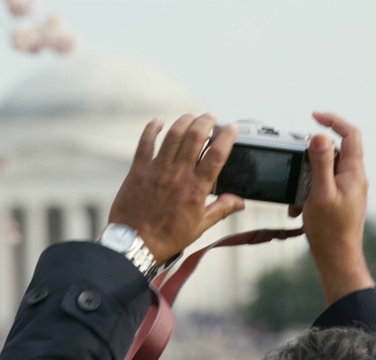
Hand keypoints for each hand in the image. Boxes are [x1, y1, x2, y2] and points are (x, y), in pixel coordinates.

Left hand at [109, 113, 244, 264]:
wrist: (135, 244)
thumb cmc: (168, 237)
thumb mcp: (200, 226)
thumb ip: (221, 209)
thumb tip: (240, 202)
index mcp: (196, 188)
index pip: (216, 154)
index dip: (226, 137)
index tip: (231, 128)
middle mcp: (178, 175)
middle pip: (195, 137)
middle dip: (206, 122)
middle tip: (211, 117)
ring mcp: (157, 170)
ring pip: (173, 135)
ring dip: (184, 121)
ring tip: (192, 117)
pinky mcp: (138, 170)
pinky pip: (145, 143)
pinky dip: (152, 128)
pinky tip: (159, 121)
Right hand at [290, 112, 374, 304]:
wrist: (337, 257)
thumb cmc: (330, 230)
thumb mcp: (320, 193)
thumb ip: (320, 163)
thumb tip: (320, 137)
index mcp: (353, 172)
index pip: (350, 134)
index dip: (333, 120)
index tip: (314, 116)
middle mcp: (353, 178)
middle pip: (333, 151)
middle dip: (310, 157)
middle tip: (296, 167)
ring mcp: (347, 189)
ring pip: (324, 169)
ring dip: (305, 178)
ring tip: (296, 197)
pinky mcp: (339, 199)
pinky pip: (321, 185)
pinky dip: (307, 191)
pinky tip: (299, 206)